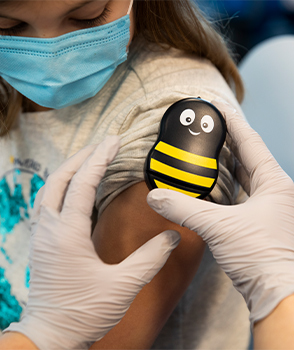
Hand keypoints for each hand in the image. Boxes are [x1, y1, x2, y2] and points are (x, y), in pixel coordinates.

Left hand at [5, 136, 179, 348]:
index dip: (99, 159)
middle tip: (102, 144)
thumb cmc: (83, 312)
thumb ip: (150, 259)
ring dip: (69, 169)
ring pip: (49, 188)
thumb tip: (173, 236)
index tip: (113, 142)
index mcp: (67, 232)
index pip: (82, 183)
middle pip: (59, 178)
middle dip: (81, 157)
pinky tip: (74, 188)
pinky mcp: (40, 242)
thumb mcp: (122, 287)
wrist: (49, 335)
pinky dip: (61, 186)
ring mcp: (41, 234)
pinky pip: (47, 202)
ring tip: (89, 159)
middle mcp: (49, 227)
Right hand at [147, 100, 293, 326]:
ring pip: (245, 178)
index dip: (234, 123)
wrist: (275, 292)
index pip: (250, 143)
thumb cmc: (260, 257)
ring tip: (206, 153)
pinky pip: (240, 196)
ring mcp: (268, 207)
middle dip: (228, 142)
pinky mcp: (259, 222)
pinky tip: (209, 187)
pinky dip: (224, 189)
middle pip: (248, 158)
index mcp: (274, 184)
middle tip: (208, 129)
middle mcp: (274, 192)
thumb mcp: (218, 227)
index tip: (219, 108)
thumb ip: (183, 208)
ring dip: (226, 165)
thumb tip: (155, 196)